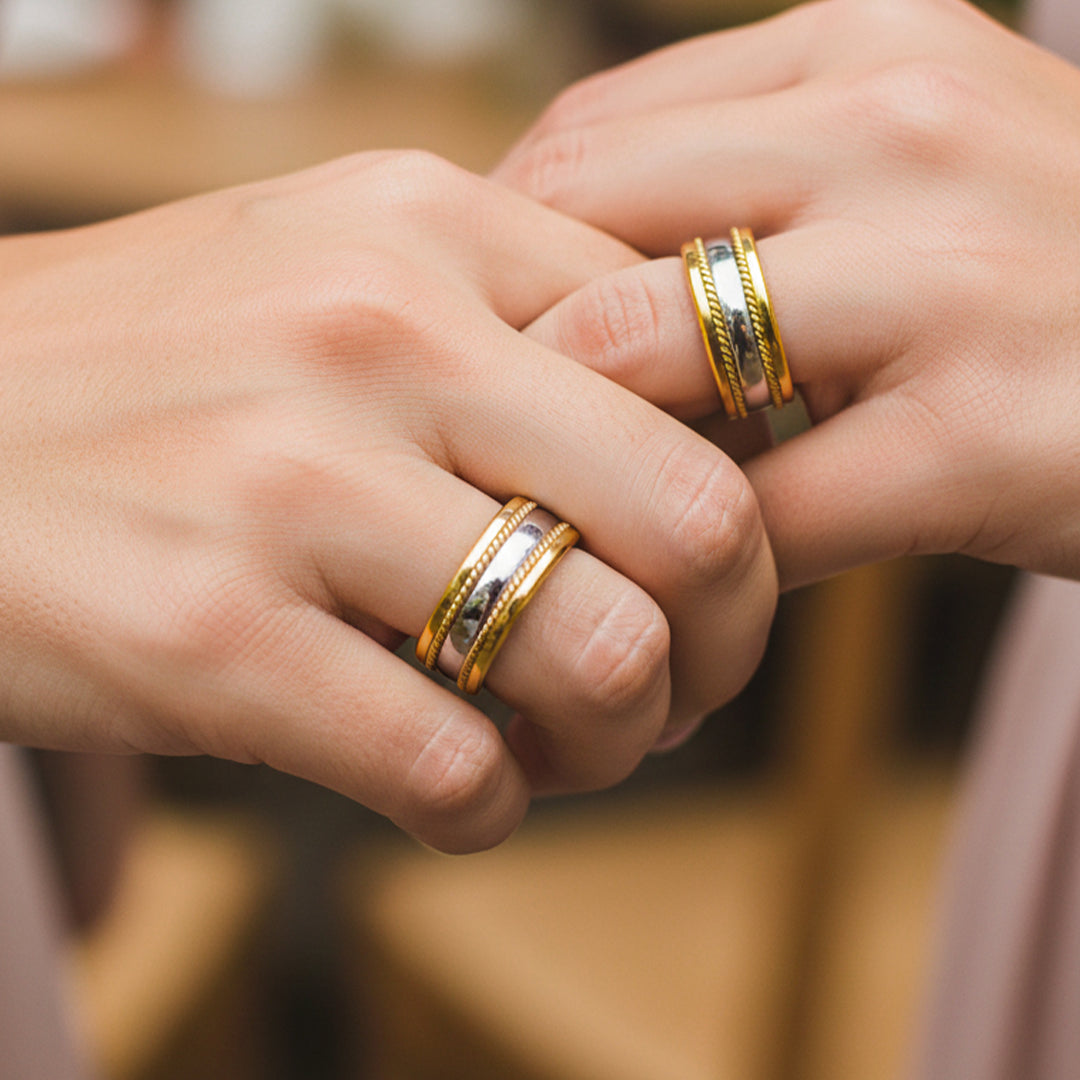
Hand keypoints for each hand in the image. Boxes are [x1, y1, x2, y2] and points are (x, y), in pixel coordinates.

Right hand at [0, 151, 775, 850]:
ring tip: (564, 743)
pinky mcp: (208, 635)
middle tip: (677, 681)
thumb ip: (510, 332)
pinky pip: (453, 768)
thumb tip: (689, 445)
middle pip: (698, 519)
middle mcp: (375, 332)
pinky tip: (454, 786)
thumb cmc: (166, 366)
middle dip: (726, 635)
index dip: (741, 484)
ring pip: (602, 658)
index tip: (706, 559)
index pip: (697, 362)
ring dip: (616, 738)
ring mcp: (290, 482)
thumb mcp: (337, 275)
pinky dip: (489, 808)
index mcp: (429, 227)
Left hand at [496, 0, 1079, 586]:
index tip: (485, 345)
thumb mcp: (912, 169)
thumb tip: (562, 275)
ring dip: (580, 454)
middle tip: (484, 442)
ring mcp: (948, 273)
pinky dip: (697, 560)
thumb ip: (754, 186)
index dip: (505, 253)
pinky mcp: (990, 432)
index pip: (588, 134)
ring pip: (640, 352)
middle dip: (509, 351)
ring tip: (567, 518)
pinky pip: (762, 506)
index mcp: (863, 45)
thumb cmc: (1056, 275)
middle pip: (582, 227)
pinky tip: (690, 594)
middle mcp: (900, 124)